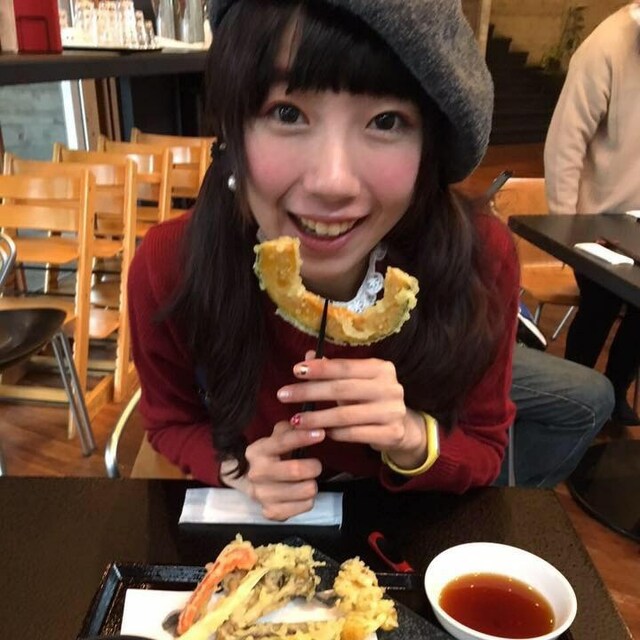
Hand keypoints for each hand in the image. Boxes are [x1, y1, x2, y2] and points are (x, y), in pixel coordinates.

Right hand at [221, 420, 324, 520]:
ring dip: (312, 483)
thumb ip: (289, 429)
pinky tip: (301, 494)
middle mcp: (257, 474)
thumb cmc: (269, 456)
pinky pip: (304, 506)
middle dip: (313, 466)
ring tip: (307, 480)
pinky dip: (308, 499)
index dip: (303, 437)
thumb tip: (307, 423)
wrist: (246, 481)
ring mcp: (263, 495)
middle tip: (315, 465)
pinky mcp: (271, 513)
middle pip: (296, 470)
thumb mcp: (274, 438)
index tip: (321, 434)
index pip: (282, 442)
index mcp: (257, 451)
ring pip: (305, 490)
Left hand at [277, 356, 426, 469]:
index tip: (295, 371)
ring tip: (296, 420)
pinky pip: (354, 434)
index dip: (319, 368)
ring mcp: (393, 411)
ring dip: (317, 418)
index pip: (345, 366)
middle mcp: (390, 387)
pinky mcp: (391, 433)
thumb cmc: (370, 399)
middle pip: (341, 389)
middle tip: (283, 395)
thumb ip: (332, 370)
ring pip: (346, 415)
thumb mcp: (354, 382)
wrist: (401, 427)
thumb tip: (307, 356)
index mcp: (381, 368)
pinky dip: (334, 433)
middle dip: (309, 392)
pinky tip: (320, 433)